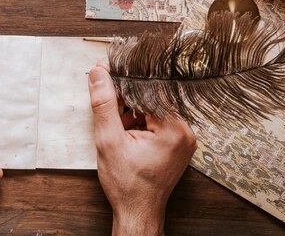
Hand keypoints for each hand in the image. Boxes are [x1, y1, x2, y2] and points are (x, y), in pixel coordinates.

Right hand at [88, 66, 196, 235]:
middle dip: (125, 98)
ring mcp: (182, 138)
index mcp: (174, 128)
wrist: (137, 213)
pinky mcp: (176, 143)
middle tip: (106, 102)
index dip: (124, 80)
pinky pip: (155, 121)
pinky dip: (138, 122)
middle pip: (150, 98)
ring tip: (117, 128)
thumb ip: (104, 104)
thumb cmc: (127, 185)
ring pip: (151, 109)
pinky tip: (125, 133)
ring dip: (130, 111)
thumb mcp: (108, 140)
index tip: (106, 71)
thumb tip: (99, 75)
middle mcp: (185, 131)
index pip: (148, 90)